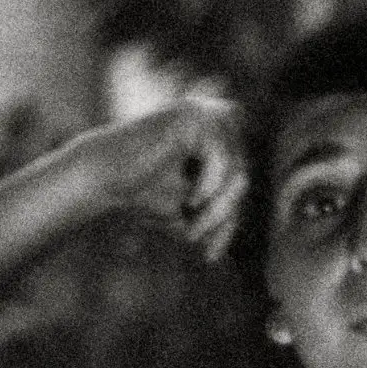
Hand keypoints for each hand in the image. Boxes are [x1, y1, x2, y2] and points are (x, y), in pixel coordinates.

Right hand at [59, 97, 247, 259]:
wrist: (101, 178)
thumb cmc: (141, 192)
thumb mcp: (190, 208)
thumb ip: (222, 211)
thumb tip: (265, 230)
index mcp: (219, 136)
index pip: (240, 180)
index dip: (229, 220)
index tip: (211, 254)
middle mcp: (216, 118)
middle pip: (243, 176)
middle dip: (224, 217)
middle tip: (199, 243)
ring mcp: (206, 113)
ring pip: (237, 170)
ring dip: (217, 208)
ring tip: (192, 231)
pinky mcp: (193, 116)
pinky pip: (221, 158)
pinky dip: (209, 185)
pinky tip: (192, 199)